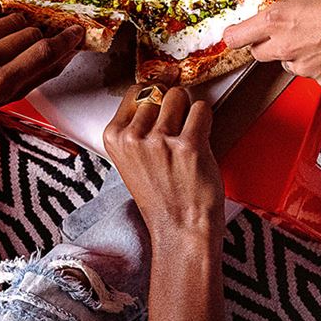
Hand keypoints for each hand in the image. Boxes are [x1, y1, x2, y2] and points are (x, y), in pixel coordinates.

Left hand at [0, 1, 83, 122]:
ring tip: (1, 40)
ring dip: (15, 27)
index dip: (65, 41)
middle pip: (31, 33)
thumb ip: (36, 76)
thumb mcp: (1, 99)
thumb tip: (66, 53)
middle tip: (25, 45)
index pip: (43, 53)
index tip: (75, 33)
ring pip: (14, 18)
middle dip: (35, 37)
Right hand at [103, 85, 223, 243]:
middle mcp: (133, 137)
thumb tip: (155, 90)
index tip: (162, 108)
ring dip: (189, 111)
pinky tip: (201, 140)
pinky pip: (202, 109)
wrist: (181, 230)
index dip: (153, 98)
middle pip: (159, 91)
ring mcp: (160, 140)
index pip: (135, 92)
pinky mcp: (189, 145)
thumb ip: (137, 129)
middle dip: (172, 106)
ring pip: (180, 96)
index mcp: (114, 138)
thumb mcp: (132, 161)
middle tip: (177, 132)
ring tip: (188, 137)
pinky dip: (206, 120)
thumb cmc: (161, 198)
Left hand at [222, 0, 320, 87]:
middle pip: (258, 53)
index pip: (237, 37)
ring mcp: (304, 67)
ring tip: (316, 38)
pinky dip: (319, 65)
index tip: (234, 34)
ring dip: (293, 54)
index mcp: (277, 20)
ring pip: (287, 64)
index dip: (234, 36)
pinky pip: (313, 74)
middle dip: (266, 43)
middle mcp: (286, 47)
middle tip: (283, 31)